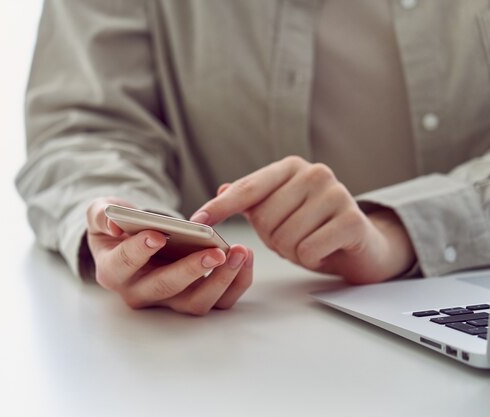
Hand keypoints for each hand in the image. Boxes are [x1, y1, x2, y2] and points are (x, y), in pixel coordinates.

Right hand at [85, 197, 253, 314]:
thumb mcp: (101, 213)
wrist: (133, 240)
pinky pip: (219, 300)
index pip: (124, 265)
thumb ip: (101, 215)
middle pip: (165, 289)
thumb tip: (114, 225)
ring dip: (221, 280)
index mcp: (113, 271)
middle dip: (191, 271)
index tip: (158, 234)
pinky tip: (245, 257)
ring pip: (196, 302)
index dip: (139, 251)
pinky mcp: (193, 298)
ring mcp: (168, 300)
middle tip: (214, 252)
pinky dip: (236, 282)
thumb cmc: (118, 227)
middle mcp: (139, 292)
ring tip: (238, 251)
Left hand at [190, 156, 415, 283]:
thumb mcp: (278, 211)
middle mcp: (314, 173)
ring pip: (285, 238)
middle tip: (293, 237)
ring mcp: (336, 193)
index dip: (219, 208)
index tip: (196, 223)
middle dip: (272, 239)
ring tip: (309, 242)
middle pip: (265, 220)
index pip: (247, 190)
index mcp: (290, 167)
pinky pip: (308, 251)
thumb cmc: (311, 226)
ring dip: (291, 251)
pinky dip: (310, 259)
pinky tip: (324, 250)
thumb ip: (251, 200)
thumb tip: (222, 188)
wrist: (360, 244)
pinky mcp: (352, 220)